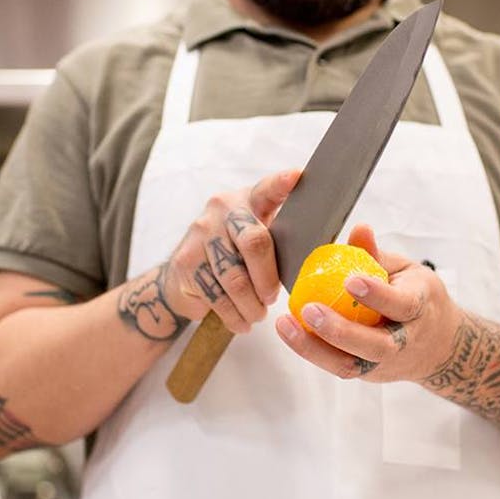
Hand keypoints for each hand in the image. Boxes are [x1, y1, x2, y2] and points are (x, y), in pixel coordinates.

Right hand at [163, 168, 300, 332]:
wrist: (183, 276)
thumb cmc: (233, 255)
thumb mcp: (256, 237)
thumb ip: (279, 238)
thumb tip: (316, 259)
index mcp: (247, 200)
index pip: (267, 189)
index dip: (282, 183)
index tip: (298, 177)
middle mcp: (222, 210)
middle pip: (255, 242)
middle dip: (268, 278)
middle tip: (272, 297)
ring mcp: (200, 234)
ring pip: (235, 277)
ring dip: (251, 304)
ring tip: (257, 314)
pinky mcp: (185, 262)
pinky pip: (216, 295)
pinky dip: (234, 315)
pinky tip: (241, 321)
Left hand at [276, 225, 462, 382]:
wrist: (439, 346)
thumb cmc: (418, 298)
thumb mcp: (407, 271)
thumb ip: (379, 255)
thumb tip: (359, 230)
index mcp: (420, 309)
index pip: (402, 305)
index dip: (377, 295)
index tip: (351, 280)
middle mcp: (405, 343)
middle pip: (374, 346)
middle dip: (340, 331)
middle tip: (309, 309)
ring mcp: (385, 364)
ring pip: (352, 365)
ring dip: (315, 348)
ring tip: (286, 325)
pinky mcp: (368, 374)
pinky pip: (339, 366)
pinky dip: (312, 351)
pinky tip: (290, 332)